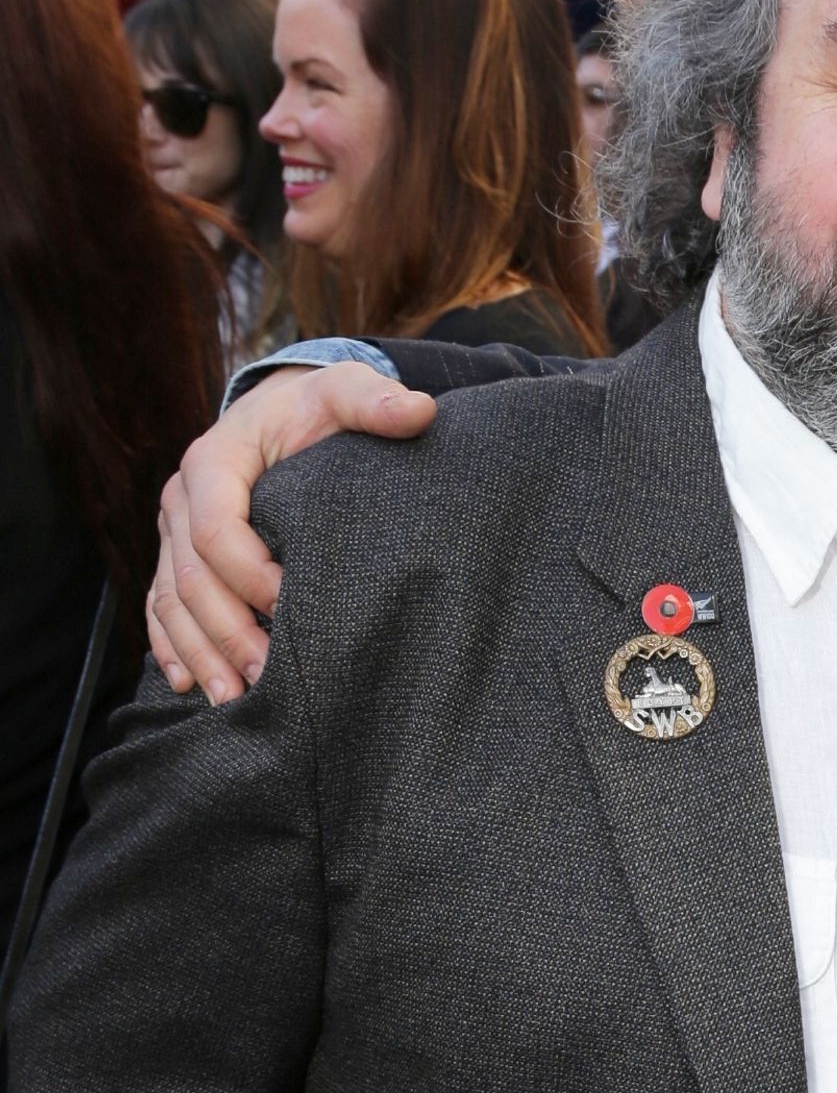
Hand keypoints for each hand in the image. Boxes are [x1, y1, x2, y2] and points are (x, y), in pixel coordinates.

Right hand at [149, 366, 434, 702]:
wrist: (285, 410)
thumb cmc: (317, 408)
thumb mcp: (344, 393)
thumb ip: (375, 402)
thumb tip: (421, 412)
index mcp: (214, 463)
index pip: (217, 529)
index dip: (251, 575)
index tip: (296, 610)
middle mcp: (181, 499)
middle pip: (192, 577)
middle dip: (228, 632)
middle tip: (268, 679)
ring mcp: (173, 530)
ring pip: (170, 600)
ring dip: (200, 652)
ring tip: (234, 699)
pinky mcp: (176, 554)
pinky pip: (159, 605)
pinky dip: (171, 646)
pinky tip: (189, 683)